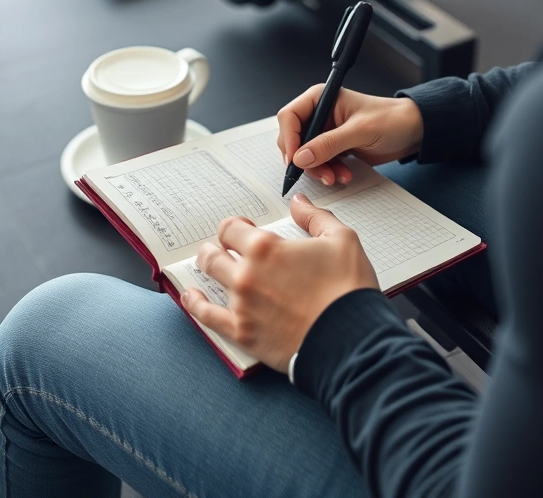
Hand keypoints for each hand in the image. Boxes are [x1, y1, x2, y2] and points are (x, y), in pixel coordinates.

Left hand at [181, 194, 378, 372]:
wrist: (350, 338)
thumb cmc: (348, 289)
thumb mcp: (342, 240)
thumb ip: (315, 217)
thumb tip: (299, 203)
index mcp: (265, 248)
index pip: (230, 229)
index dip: (235, 228)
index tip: (242, 231)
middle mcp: (246, 274)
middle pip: (213, 254)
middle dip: (216, 248)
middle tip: (222, 249)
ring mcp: (241, 305)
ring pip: (209, 280)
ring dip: (209, 270)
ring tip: (210, 266)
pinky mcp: (243, 333)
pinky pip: (207, 316)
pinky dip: (195, 304)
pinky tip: (191, 297)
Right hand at [276, 85, 423, 185]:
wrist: (413, 132)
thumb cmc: (391, 120)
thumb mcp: (360, 131)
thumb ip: (329, 144)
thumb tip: (301, 157)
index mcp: (321, 98)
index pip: (290, 116)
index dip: (289, 138)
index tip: (296, 159)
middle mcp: (320, 114)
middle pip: (294, 139)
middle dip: (305, 159)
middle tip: (321, 173)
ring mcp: (326, 132)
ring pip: (306, 155)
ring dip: (318, 170)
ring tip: (336, 177)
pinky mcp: (334, 147)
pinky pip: (320, 163)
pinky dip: (328, 172)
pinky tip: (343, 175)